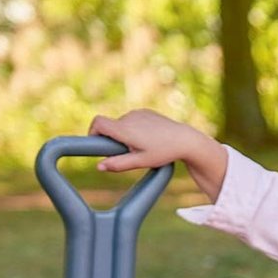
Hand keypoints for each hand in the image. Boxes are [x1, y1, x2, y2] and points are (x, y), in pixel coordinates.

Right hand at [88, 110, 227, 199]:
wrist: (185, 139)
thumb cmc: (163, 152)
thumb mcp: (140, 162)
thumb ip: (118, 164)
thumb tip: (99, 166)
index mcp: (125, 129)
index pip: (98, 123)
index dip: (92, 132)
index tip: (96, 143)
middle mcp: (129, 117)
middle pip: (110, 126)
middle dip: (113, 139)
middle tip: (126, 152)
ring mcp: (138, 113)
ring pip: (121, 124)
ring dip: (124, 134)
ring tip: (141, 146)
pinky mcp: (145, 112)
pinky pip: (132, 120)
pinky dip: (133, 129)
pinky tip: (148, 138)